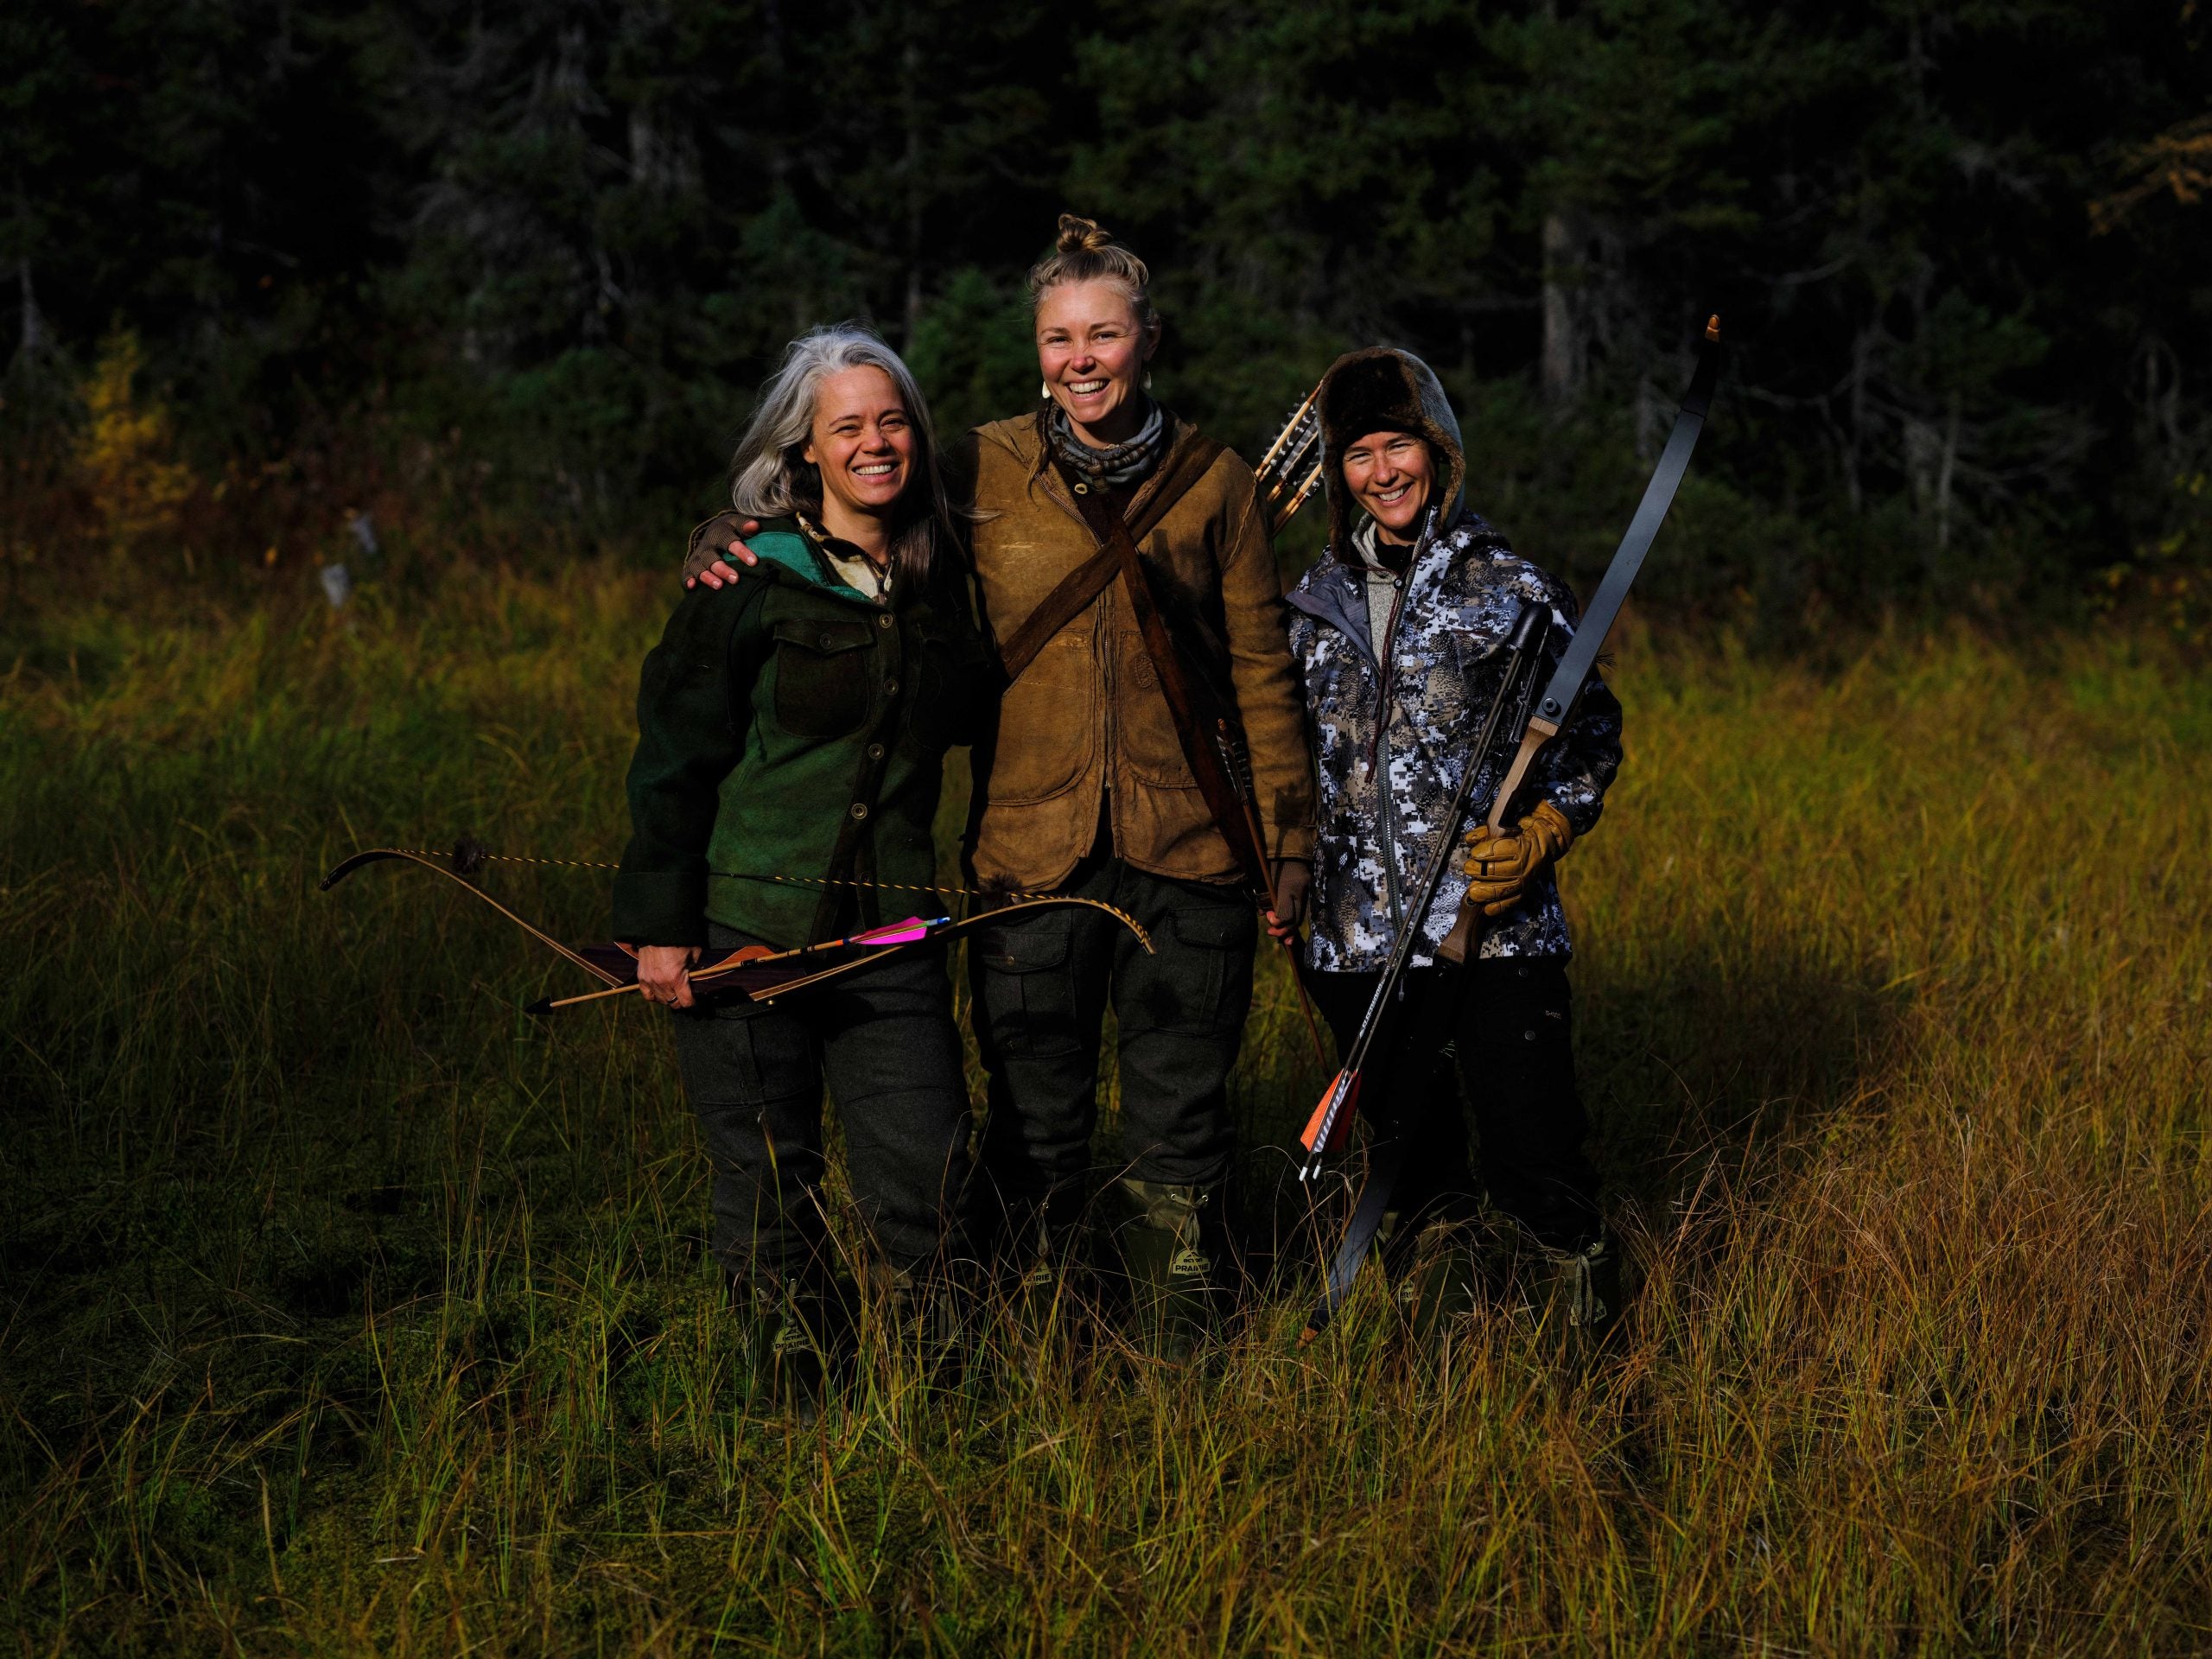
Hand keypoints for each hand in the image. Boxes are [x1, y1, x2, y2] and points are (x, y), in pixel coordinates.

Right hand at [635, 944, 700, 1007]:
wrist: (658, 929)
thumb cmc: (679, 940)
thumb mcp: (694, 953)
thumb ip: (695, 968)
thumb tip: (695, 978)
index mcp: (677, 978)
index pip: (685, 1002)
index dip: (692, 1002)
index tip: (693, 999)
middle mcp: (662, 983)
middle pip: (673, 1003)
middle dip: (680, 1001)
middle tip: (683, 994)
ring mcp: (650, 981)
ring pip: (660, 1000)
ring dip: (668, 998)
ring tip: (673, 993)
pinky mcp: (642, 977)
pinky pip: (647, 995)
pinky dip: (654, 995)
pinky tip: (660, 992)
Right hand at [682, 513, 761, 589]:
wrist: (715, 532)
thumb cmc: (732, 530)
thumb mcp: (737, 524)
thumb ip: (745, 525)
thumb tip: (755, 526)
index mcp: (719, 534)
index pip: (729, 541)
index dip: (741, 552)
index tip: (753, 562)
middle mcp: (706, 546)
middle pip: (712, 558)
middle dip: (723, 569)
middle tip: (735, 579)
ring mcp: (698, 557)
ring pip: (699, 567)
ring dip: (708, 577)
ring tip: (719, 586)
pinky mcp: (691, 566)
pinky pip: (687, 573)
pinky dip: (688, 579)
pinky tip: (691, 587)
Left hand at [1266, 858, 1309, 941]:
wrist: (1288, 847)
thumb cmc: (1271, 861)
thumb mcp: (1265, 879)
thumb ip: (1264, 898)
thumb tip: (1263, 914)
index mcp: (1288, 886)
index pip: (1285, 913)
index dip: (1276, 921)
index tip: (1269, 917)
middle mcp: (1301, 890)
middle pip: (1295, 920)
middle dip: (1283, 931)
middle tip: (1271, 932)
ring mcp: (1308, 890)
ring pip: (1302, 917)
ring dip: (1291, 930)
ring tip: (1283, 938)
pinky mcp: (1310, 890)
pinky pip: (1304, 910)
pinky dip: (1296, 920)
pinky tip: (1291, 930)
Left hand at [1461, 800, 1573, 916]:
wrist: (1551, 841)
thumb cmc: (1525, 831)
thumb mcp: (1509, 824)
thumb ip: (1488, 832)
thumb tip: (1470, 839)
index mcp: (1520, 846)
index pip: (1495, 851)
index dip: (1480, 852)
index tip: (1475, 852)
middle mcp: (1523, 865)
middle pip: (1493, 871)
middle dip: (1477, 870)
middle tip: (1469, 868)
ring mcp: (1525, 880)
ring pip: (1500, 890)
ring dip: (1483, 891)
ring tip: (1473, 890)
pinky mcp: (1526, 891)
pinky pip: (1511, 902)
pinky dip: (1497, 907)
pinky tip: (1487, 908)